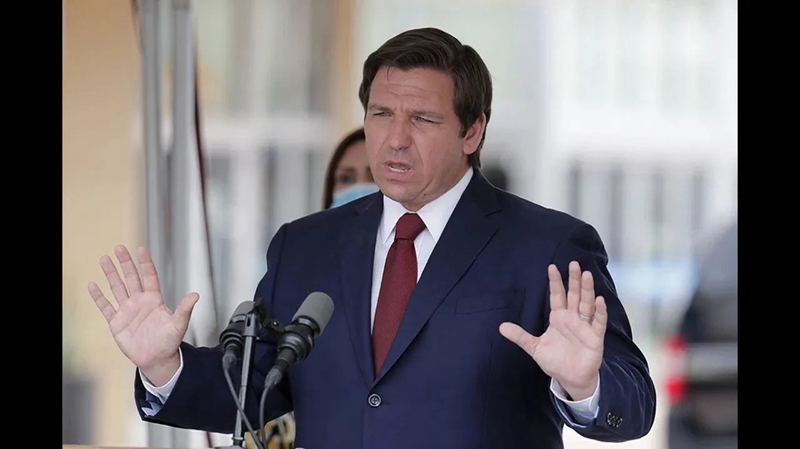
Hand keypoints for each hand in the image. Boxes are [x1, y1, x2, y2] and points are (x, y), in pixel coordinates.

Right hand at [88, 245, 198, 385]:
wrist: (157, 358)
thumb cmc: (169, 341)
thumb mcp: (179, 324)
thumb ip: (185, 309)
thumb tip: (196, 295)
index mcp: (154, 299)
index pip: (149, 276)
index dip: (145, 263)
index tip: (141, 249)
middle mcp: (139, 302)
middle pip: (131, 277)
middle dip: (125, 263)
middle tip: (119, 248)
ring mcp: (127, 310)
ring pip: (117, 288)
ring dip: (111, 274)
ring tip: (104, 259)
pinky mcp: (117, 322)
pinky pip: (106, 307)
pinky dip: (99, 297)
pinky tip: (93, 285)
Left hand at [499, 261, 606, 400]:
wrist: (571, 378)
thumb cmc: (555, 361)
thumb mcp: (535, 348)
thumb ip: (520, 336)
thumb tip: (501, 327)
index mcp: (558, 318)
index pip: (557, 296)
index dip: (554, 282)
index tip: (552, 267)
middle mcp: (572, 318)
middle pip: (573, 295)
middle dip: (573, 280)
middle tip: (574, 264)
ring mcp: (585, 326)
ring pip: (587, 304)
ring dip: (587, 290)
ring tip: (586, 275)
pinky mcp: (595, 337)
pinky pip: (598, 322)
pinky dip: (599, 312)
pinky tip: (599, 300)